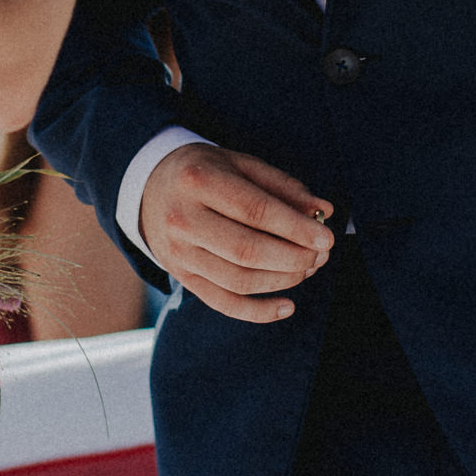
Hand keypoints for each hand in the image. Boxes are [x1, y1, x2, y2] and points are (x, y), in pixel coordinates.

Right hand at [139, 141, 334, 322]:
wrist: (150, 188)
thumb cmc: (206, 172)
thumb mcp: (240, 164)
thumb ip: (283, 187)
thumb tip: (323, 212)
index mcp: (199, 180)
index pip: (255, 210)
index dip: (295, 228)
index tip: (326, 238)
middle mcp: (183, 219)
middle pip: (247, 250)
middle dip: (293, 258)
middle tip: (321, 256)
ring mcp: (179, 252)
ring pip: (239, 280)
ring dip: (282, 280)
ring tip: (308, 269)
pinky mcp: (182, 276)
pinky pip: (223, 303)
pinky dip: (258, 312)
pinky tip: (287, 307)